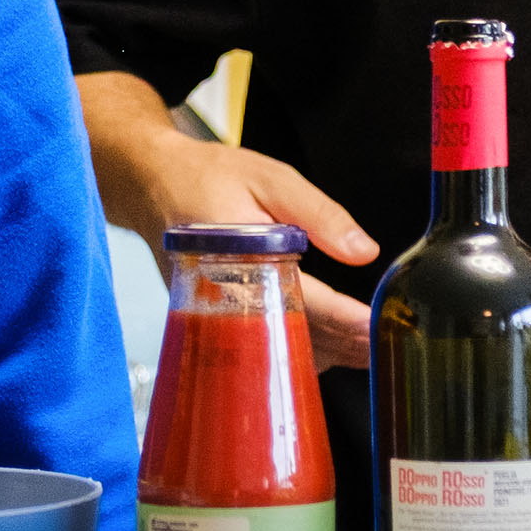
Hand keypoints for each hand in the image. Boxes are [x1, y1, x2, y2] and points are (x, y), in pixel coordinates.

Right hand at [79, 75, 381, 368]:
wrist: (152, 183)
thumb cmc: (210, 176)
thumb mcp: (272, 178)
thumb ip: (319, 214)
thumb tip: (363, 251)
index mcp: (241, 260)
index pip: (302, 300)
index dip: (342, 317)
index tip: (373, 329)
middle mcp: (224, 296)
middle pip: (291, 334)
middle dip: (339, 343)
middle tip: (378, 348)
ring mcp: (214, 313)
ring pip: (274, 347)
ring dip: (320, 352)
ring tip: (362, 354)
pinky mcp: (211, 318)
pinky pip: (257, 343)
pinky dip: (292, 349)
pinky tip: (322, 350)